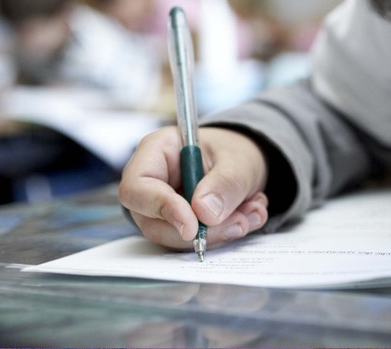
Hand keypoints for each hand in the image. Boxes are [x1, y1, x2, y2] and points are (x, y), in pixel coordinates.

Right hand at [118, 126, 268, 249]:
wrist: (244, 159)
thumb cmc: (233, 149)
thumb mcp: (238, 159)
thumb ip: (225, 183)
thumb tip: (204, 214)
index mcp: (156, 152)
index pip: (137, 188)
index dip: (162, 209)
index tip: (193, 226)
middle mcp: (153, 183)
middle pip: (155, 223)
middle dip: (202, 231)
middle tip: (240, 223)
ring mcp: (163, 208)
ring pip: (178, 238)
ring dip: (220, 233)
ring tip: (253, 212)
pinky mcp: (180, 226)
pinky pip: (195, 241)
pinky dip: (226, 233)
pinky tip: (249, 214)